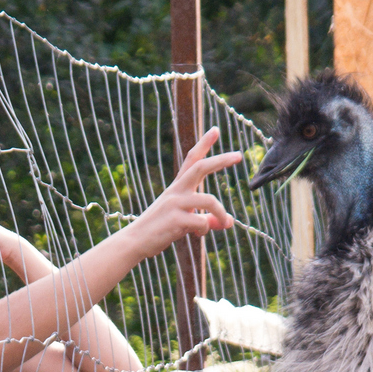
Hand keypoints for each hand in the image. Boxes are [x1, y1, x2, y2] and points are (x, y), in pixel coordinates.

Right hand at [125, 127, 239, 259]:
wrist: (135, 241)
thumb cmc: (159, 230)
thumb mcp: (184, 222)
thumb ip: (206, 220)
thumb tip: (227, 222)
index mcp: (177, 187)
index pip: (191, 160)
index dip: (203, 144)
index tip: (215, 130)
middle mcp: (176, 191)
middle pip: (200, 167)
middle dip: (220, 160)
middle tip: (238, 155)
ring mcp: (175, 204)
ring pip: (209, 200)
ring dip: (221, 213)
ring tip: (224, 223)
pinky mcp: (175, 220)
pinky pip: (202, 222)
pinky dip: (205, 229)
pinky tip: (198, 235)